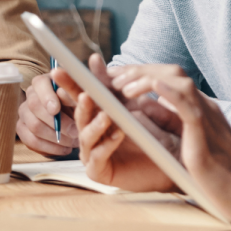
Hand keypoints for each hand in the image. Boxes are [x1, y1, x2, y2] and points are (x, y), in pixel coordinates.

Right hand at [16, 70, 79, 155]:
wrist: (73, 122)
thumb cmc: (76, 107)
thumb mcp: (78, 99)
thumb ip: (71, 96)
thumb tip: (62, 93)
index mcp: (43, 82)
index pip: (39, 84)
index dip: (46, 97)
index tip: (56, 110)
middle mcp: (31, 95)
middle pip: (34, 106)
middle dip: (56, 122)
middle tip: (74, 132)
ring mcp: (24, 113)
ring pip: (34, 125)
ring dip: (55, 137)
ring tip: (73, 142)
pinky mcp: (22, 129)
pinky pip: (31, 141)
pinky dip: (50, 148)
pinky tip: (64, 148)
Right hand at [67, 55, 178, 191]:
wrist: (171, 161)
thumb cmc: (151, 132)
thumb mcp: (130, 104)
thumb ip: (110, 84)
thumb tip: (93, 58)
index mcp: (93, 117)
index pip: (78, 97)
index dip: (69, 84)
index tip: (59, 71)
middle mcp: (88, 134)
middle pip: (78, 115)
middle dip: (79, 104)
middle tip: (85, 94)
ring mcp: (90, 153)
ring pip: (86, 136)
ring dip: (96, 124)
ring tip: (106, 115)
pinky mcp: (98, 171)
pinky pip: (98, 157)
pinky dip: (107, 144)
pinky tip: (118, 133)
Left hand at [110, 63, 230, 228]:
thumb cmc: (221, 175)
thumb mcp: (188, 142)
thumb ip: (169, 122)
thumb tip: (144, 104)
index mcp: (198, 109)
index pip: (168, 78)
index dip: (140, 73)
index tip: (116, 77)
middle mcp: (203, 107)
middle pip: (170, 72)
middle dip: (138, 70)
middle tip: (111, 77)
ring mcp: (206, 116)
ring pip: (177, 80)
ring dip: (146, 77)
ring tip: (121, 86)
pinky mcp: (206, 132)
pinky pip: (186, 103)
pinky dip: (168, 91)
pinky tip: (148, 88)